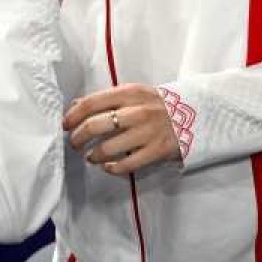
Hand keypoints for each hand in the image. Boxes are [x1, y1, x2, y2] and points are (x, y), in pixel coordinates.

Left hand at [63, 85, 179, 175]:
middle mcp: (137, 111)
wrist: (196, 114)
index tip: (65, 125)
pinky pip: (126, 165)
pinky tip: (108, 167)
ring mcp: (148, 132)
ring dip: (93, 155)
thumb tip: (74, 107)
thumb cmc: (157, 105)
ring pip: (108, 148)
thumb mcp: (134, 94)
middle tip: (75, 144)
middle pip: (95, 126)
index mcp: (130, 93)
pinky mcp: (157, 151)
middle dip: (78, 138)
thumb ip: (106, 99)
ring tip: (91, 157)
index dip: (73, 116)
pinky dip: (112, 168)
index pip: (91, 103)